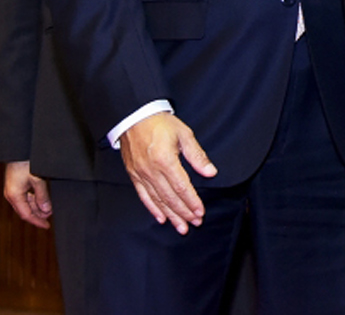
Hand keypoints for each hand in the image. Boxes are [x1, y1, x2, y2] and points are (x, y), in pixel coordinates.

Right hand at [2, 162, 50, 228]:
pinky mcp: (16, 185)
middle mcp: (12, 195)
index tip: (47, 226)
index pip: (26, 215)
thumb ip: (42, 196)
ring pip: (26, 204)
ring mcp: (13, 191)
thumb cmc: (26, 164)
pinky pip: (25, 197)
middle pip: (25, 211)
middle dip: (38, 216)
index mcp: (15, 196)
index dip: (37, 221)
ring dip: (37, 208)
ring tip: (49, 211)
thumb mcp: (37, 180)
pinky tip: (42, 201)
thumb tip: (46, 210)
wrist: (19, 151)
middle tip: (50, 219)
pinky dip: (34, 201)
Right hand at [120, 113, 216, 233]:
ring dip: (171, 215)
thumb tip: (210, 172)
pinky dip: (153, 208)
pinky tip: (161, 218)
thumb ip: (197, 155)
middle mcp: (152, 171)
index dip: (192, 201)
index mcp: (165, 160)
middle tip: (194, 224)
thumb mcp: (184, 134)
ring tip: (181, 227)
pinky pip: (144, 196)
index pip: (181, 187)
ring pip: (158, 200)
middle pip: (170, 197)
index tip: (200, 212)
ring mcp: (141, 174)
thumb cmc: (161, 124)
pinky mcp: (134, 175)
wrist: (135, 117)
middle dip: (184, 213)